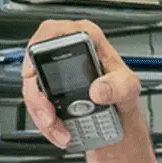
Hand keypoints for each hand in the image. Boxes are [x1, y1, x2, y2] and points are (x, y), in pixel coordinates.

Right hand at [20, 20, 148, 153]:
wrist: (119, 116)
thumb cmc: (123, 92)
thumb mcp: (129, 88)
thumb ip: (117, 86)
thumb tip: (98, 89)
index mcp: (85, 38)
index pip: (53, 31)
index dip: (38, 46)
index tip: (34, 71)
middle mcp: (66, 53)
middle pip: (35, 65)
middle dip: (38, 96)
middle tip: (50, 114)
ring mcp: (54, 74)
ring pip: (32, 91)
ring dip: (42, 115)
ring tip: (60, 129)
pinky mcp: (48, 92)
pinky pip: (36, 106)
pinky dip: (45, 123)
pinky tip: (60, 131)